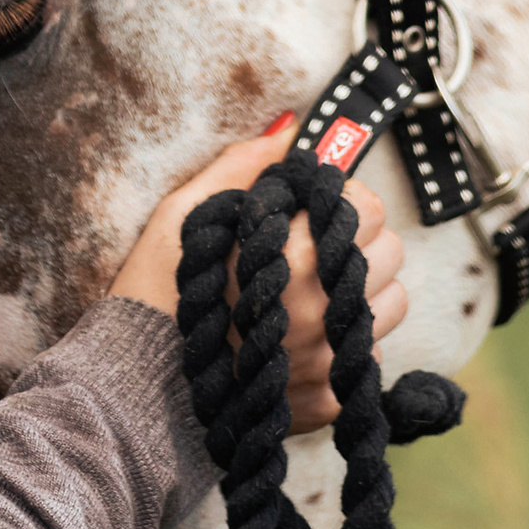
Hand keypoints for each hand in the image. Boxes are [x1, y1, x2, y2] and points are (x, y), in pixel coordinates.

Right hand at [109, 114, 409, 433]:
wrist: (137, 389)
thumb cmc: (156, 292)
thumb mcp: (186, 213)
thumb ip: (244, 166)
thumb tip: (290, 129)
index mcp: (289, 255)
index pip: (367, 208)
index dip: (340, 202)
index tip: (312, 212)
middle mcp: (319, 309)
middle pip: (389, 254)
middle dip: (356, 244)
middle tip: (312, 251)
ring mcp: (327, 360)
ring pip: (391, 305)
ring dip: (360, 294)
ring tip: (309, 296)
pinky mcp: (328, 399)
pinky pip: (369, 357)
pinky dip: (345, 346)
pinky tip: (301, 340)